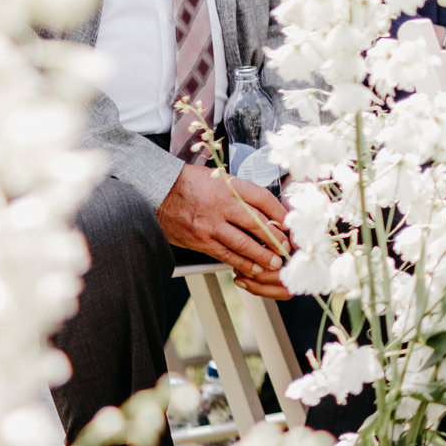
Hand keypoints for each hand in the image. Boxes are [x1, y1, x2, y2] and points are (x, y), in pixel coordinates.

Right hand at [157, 164, 292, 299]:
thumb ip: (240, 191)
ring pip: (242, 244)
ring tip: (275, 263)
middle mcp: (221, 206)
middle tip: (287, 248)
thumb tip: (264, 208)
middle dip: (275, 239)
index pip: (262, 199)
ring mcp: (209, 225)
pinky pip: (224, 254)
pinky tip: (252, 268)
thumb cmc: (188, 182)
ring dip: (262, 256)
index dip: (279, 213)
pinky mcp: (199, 240)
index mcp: (229, 186)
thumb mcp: (219, 177)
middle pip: (256, 224)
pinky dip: (240, 262)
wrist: (156, 190)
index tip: (289, 223)